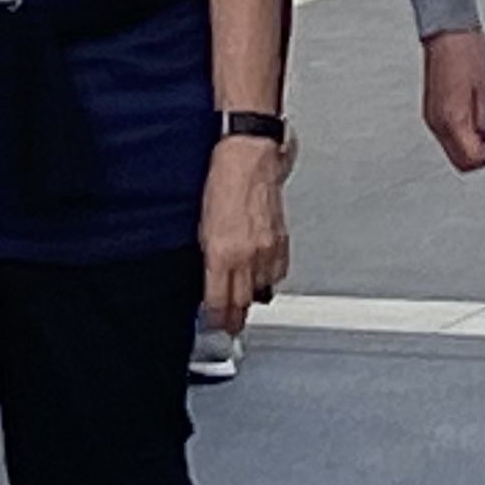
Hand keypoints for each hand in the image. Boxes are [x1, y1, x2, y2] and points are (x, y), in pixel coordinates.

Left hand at [200, 139, 290, 332]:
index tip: (213, 325)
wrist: (249, 157)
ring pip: (262, 291)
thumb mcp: (202, 225)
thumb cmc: (222, 182)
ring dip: (251, 300)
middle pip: (242, 302)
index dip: (216, 319)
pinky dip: (269, 280)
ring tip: (244, 307)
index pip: (219, 302)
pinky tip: (262, 280)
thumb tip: (208, 280)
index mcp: (222, 254)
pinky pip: (277, 273)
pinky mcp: (282, 241)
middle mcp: (246, 256)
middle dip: (234, 318)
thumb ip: (208, 258)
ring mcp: (267, 250)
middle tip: (229, 326)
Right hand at [421, 27, 484, 172]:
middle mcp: (437, 122)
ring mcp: (433, 117)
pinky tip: (475, 113)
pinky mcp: (434, 110)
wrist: (447, 30)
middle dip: (481, 153)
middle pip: (461, 160)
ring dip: (473, 142)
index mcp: (451, 119)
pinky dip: (465, 131)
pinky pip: (450, 133)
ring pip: (456, 148)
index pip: (471, 160)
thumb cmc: (468, 51)